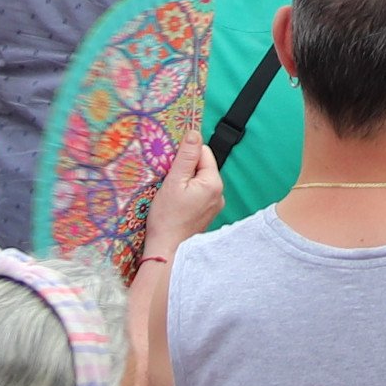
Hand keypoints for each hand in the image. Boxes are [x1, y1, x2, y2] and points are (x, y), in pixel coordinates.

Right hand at [141, 131, 224, 262]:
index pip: (203, 153)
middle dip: (185, 170)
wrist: (167, 251)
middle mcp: (219, 194)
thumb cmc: (167, 218)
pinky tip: (176, 205)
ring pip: (199, 181)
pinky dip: (187, 195)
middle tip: (170, 184)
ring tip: (171, 197)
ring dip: (185, 183)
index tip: (172, 167)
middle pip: (202, 167)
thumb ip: (185, 157)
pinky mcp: (207, 214)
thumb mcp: (173, 182)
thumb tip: (194, 133)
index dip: (185, 156)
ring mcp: (214, 206)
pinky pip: (198, 195)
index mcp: (214, 183)